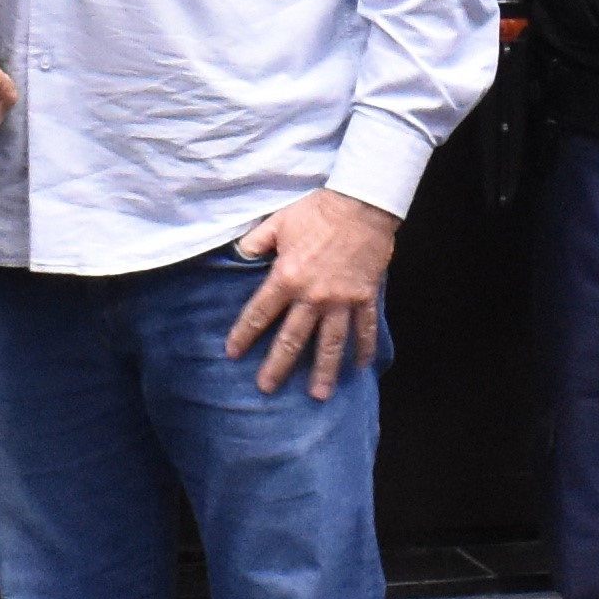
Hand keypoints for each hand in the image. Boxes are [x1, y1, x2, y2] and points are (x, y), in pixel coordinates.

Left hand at [223, 190, 398, 398]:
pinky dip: (364, 348)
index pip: (259, 313)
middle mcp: (313, 296)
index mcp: (287, 278)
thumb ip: (257, 241)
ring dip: (324, 371)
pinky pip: (365, 328)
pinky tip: (361, 367)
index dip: (244, 334)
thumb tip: (238, 254)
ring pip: (331, 343)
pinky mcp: (364, 297)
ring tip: (318, 394)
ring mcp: (341, 300)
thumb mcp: (279, 221)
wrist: (362, 203)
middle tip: (266, 388)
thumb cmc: (318, 211)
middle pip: (292, 338)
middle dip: (278, 365)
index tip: (233, 353)